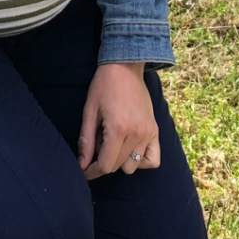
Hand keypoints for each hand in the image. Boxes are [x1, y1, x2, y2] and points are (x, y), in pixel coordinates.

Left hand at [79, 62, 159, 180]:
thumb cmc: (104, 86)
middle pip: (118, 166)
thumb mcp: (90, 111)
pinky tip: (130, 150)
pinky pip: (153, 158)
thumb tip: (82, 166)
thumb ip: (86, 141)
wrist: (125, 66)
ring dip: (120, 161)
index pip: (106, 165)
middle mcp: (136, 134)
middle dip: (103, 163)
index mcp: (118, 129)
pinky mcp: (155, 130)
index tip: (84, 171)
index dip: (92, 172)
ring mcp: (149, 132)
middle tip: (96, 147)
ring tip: (113, 144)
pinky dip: (141, 161)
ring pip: (133, 165)